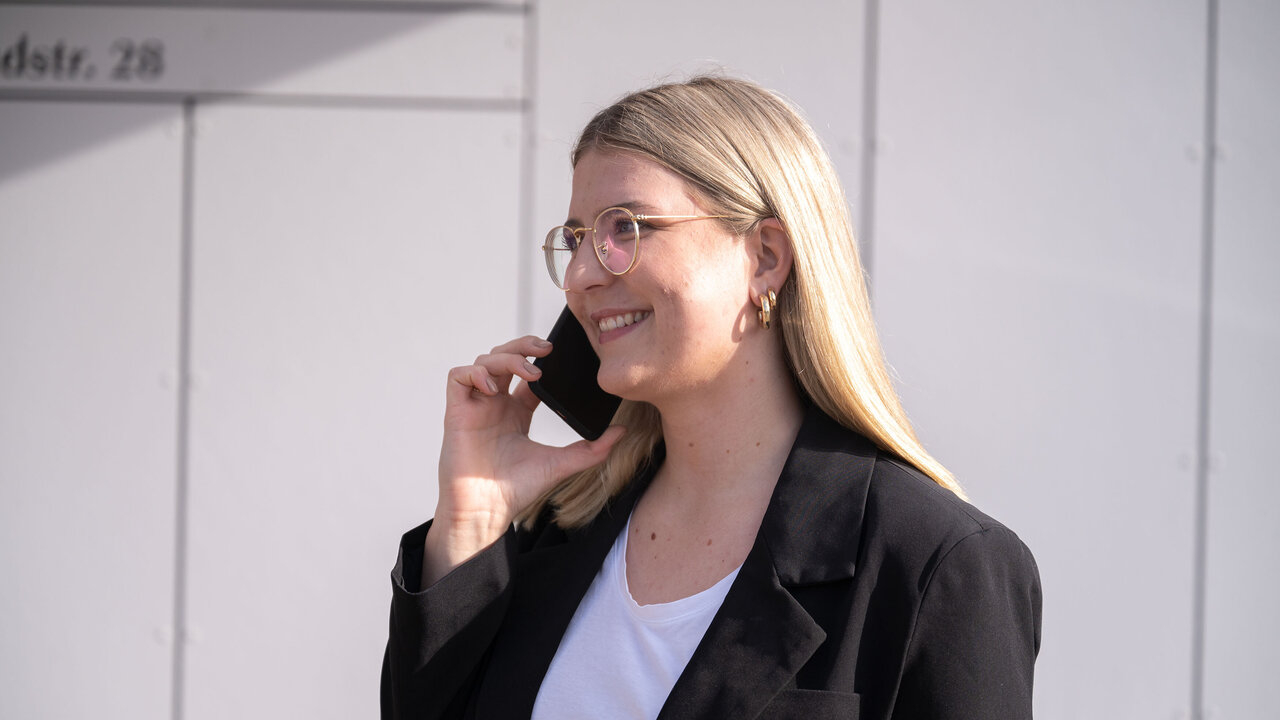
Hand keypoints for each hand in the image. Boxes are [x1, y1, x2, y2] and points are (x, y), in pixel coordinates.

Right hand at [425, 335, 624, 583]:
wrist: (487, 511)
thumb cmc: (516, 490)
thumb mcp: (561, 464)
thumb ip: (592, 449)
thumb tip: (622, 432)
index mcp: (516, 412)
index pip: (526, 373)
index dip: (539, 358)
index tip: (559, 356)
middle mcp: (495, 405)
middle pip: (504, 357)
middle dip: (523, 345)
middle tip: (547, 349)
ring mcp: (476, 407)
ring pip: (484, 362)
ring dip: (507, 357)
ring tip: (530, 372)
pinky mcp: (457, 412)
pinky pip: (458, 376)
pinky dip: (475, 372)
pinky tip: (494, 385)